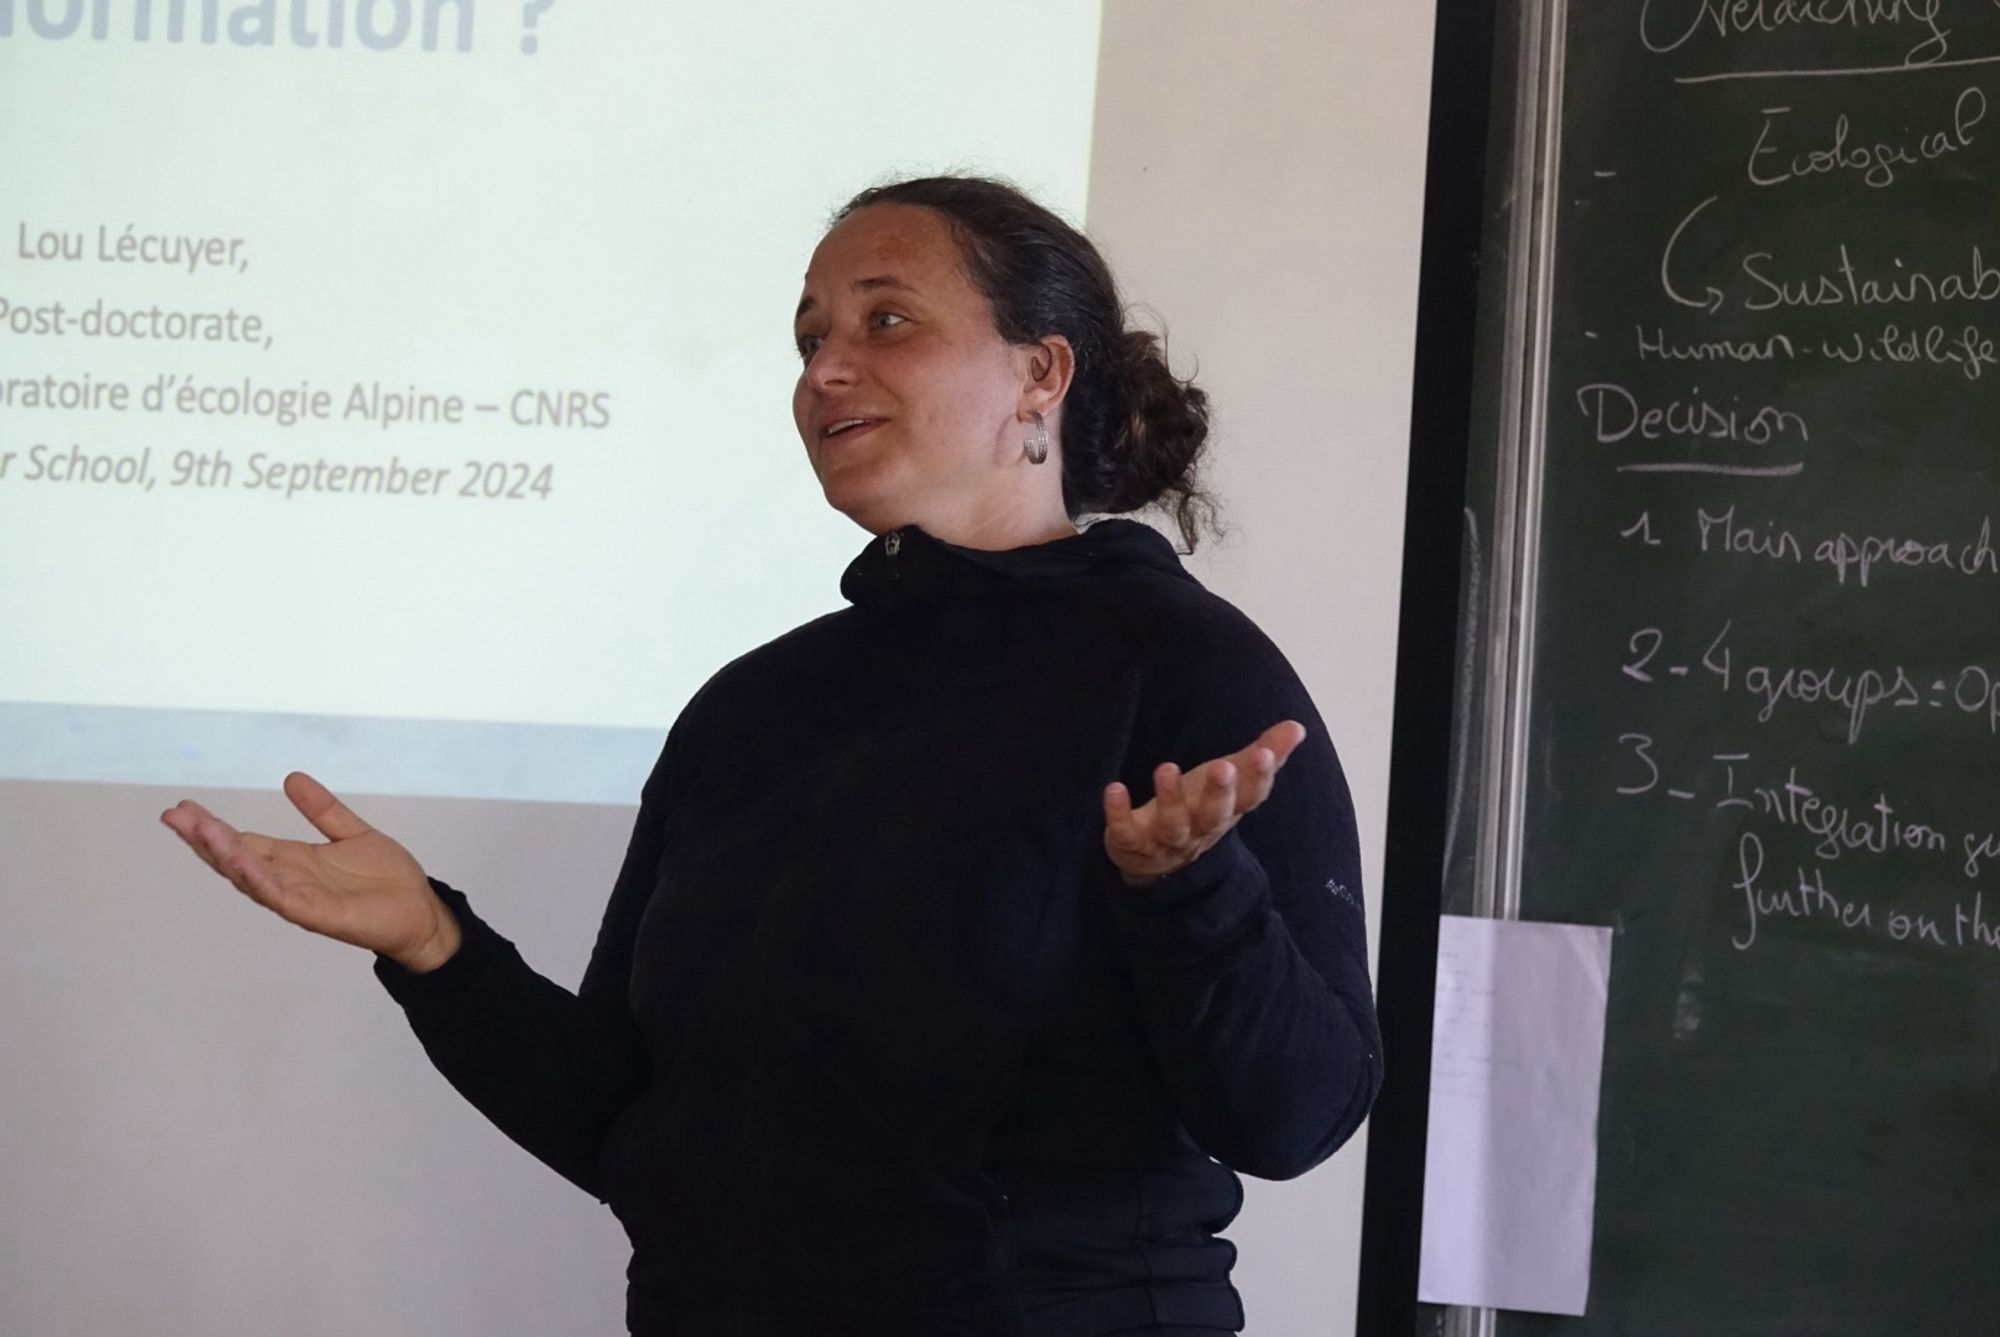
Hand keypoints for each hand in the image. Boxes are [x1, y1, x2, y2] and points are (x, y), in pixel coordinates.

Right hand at [159, 771, 460, 971]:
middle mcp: (289, 880)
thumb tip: (291, 778)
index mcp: (294, 860)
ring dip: (224, 856)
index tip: (182, 809)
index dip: (212, 827)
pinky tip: (243, 862)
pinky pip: (281, 898)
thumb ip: (322, 809)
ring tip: (199, 832)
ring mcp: (300, 898)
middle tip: (173, 816)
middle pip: (236, 858)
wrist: (422, 911)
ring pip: (251, 878)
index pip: (243, 842)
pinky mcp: (317, 915)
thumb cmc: (387, 880)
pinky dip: (260, 880)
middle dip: (204, 838)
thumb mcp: (352, 833)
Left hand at [1103, 720, 1306, 887]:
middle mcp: (1201, 828)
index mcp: (1227, 810)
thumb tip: (1296, 727)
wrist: (1158, 860)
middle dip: (1219, 793)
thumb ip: (1263, 755)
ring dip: (1169, 798)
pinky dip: (1119, 813)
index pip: (1250, 797)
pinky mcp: (1133, 843)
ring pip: (1172, 825)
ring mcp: (1167, 839)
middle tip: (1222, 767)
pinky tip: (1114, 789)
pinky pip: (1126, 832)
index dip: (1259, 778)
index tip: (1265, 754)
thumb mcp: (1231, 781)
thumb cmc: (1200, 808)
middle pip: (1214, 815)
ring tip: (1166, 768)